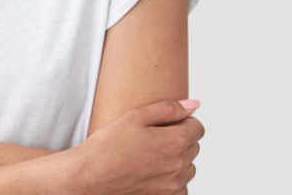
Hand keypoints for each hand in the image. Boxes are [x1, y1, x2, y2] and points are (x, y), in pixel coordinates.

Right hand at [70, 100, 203, 194]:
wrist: (93, 176)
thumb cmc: (110, 145)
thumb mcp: (136, 116)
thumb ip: (169, 109)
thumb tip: (195, 104)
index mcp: (175, 142)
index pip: (198, 128)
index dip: (184, 120)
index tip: (168, 121)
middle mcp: (179, 166)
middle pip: (194, 147)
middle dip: (181, 138)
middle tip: (155, 135)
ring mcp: (173, 185)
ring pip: (189, 167)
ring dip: (178, 159)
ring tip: (152, 152)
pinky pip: (181, 186)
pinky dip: (173, 178)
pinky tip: (153, 170)